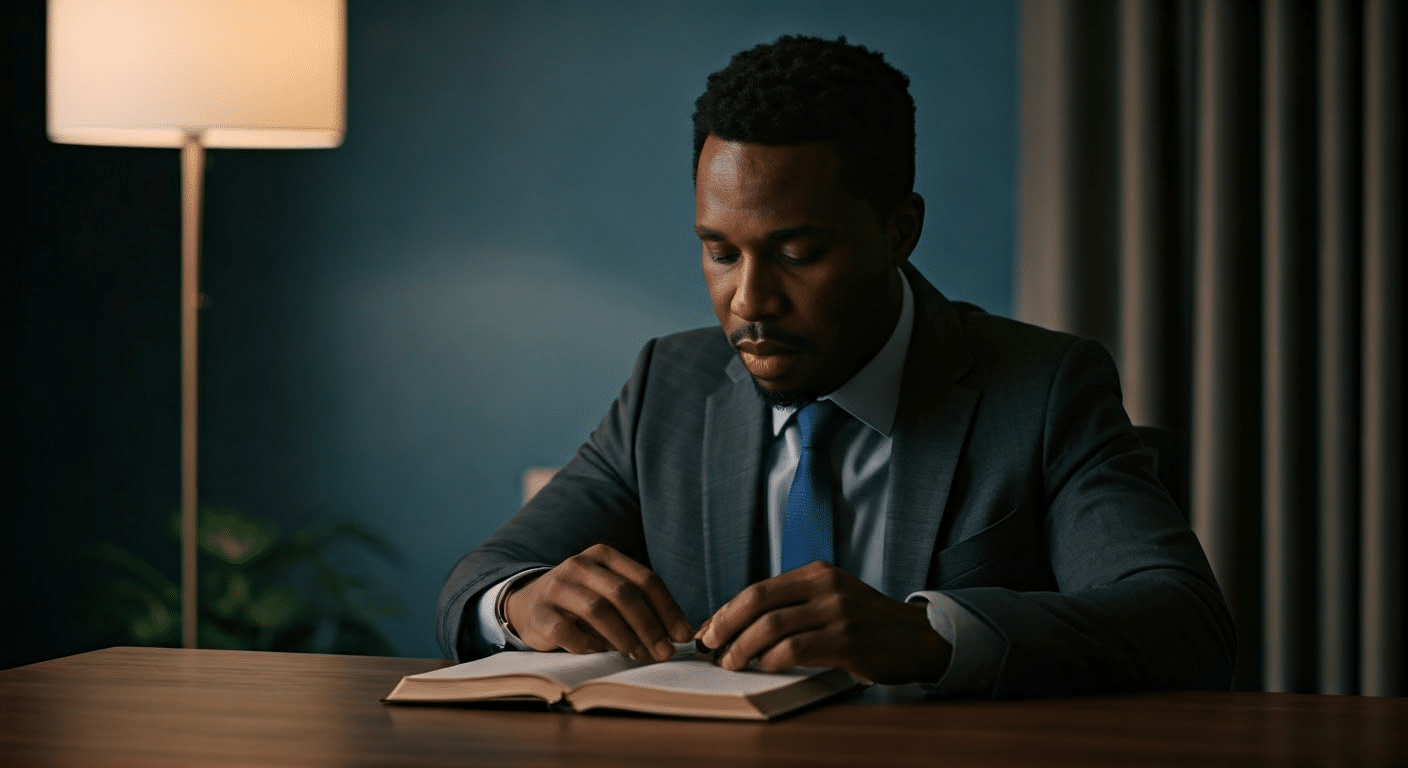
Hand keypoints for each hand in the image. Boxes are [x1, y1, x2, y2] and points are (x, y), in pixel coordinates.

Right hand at [503, 543, 693, 661]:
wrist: (527, 604)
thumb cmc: (581, 601)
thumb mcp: (609, 592)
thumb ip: (639, 604)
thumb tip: (678, 634)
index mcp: (604, 555)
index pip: (645, 579)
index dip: (668, 609)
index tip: (683, 635)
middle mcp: (579, 565)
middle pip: (623, 594)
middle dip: (649, 626)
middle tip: (664, 652)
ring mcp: (556, 587)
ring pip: (598, 610)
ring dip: (623, 636)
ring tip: (638, 656)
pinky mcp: (539, 613)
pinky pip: (567, 631)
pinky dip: (587, 644)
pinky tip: (598, 652)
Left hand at [695, 562, 951, 683]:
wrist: (917, 638)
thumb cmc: (866, 624)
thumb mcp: (830, 601)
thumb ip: (792, 608)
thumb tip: (738, 627)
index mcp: (817, 574)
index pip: (758, 588)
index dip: (727, 611)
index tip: (708, 631)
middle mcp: (826, 586)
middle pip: (758, 600)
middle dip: (726, 624)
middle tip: (710, 646)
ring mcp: (838, 611)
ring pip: (773, 625)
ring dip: (744, 647)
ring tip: (731, 662)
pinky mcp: (848, 640)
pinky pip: (797, 648)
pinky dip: (774, 659)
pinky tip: (767, 666)